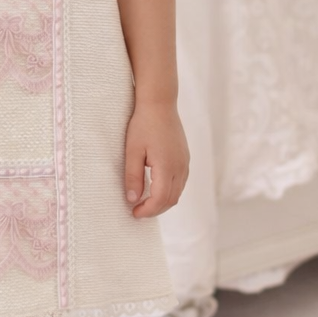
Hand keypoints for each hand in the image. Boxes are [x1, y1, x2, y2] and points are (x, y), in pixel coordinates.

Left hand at [123, 99, 189, 217]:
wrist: (160, 103)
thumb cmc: (143, 125)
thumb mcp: (132, 151)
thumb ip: (133, 177)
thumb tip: (132, 199)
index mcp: (167, 166)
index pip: (161, 199)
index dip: (148, 210)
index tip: (134, 213)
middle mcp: (180, 167)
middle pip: (171, 199)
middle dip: (155, 210)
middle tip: (137, 211)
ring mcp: (185, 163)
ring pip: (178, 193)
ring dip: (163, 202)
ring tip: (145, 203)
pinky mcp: (185, 158)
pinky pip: (180, 183)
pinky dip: (169, 192)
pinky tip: (156, 190)